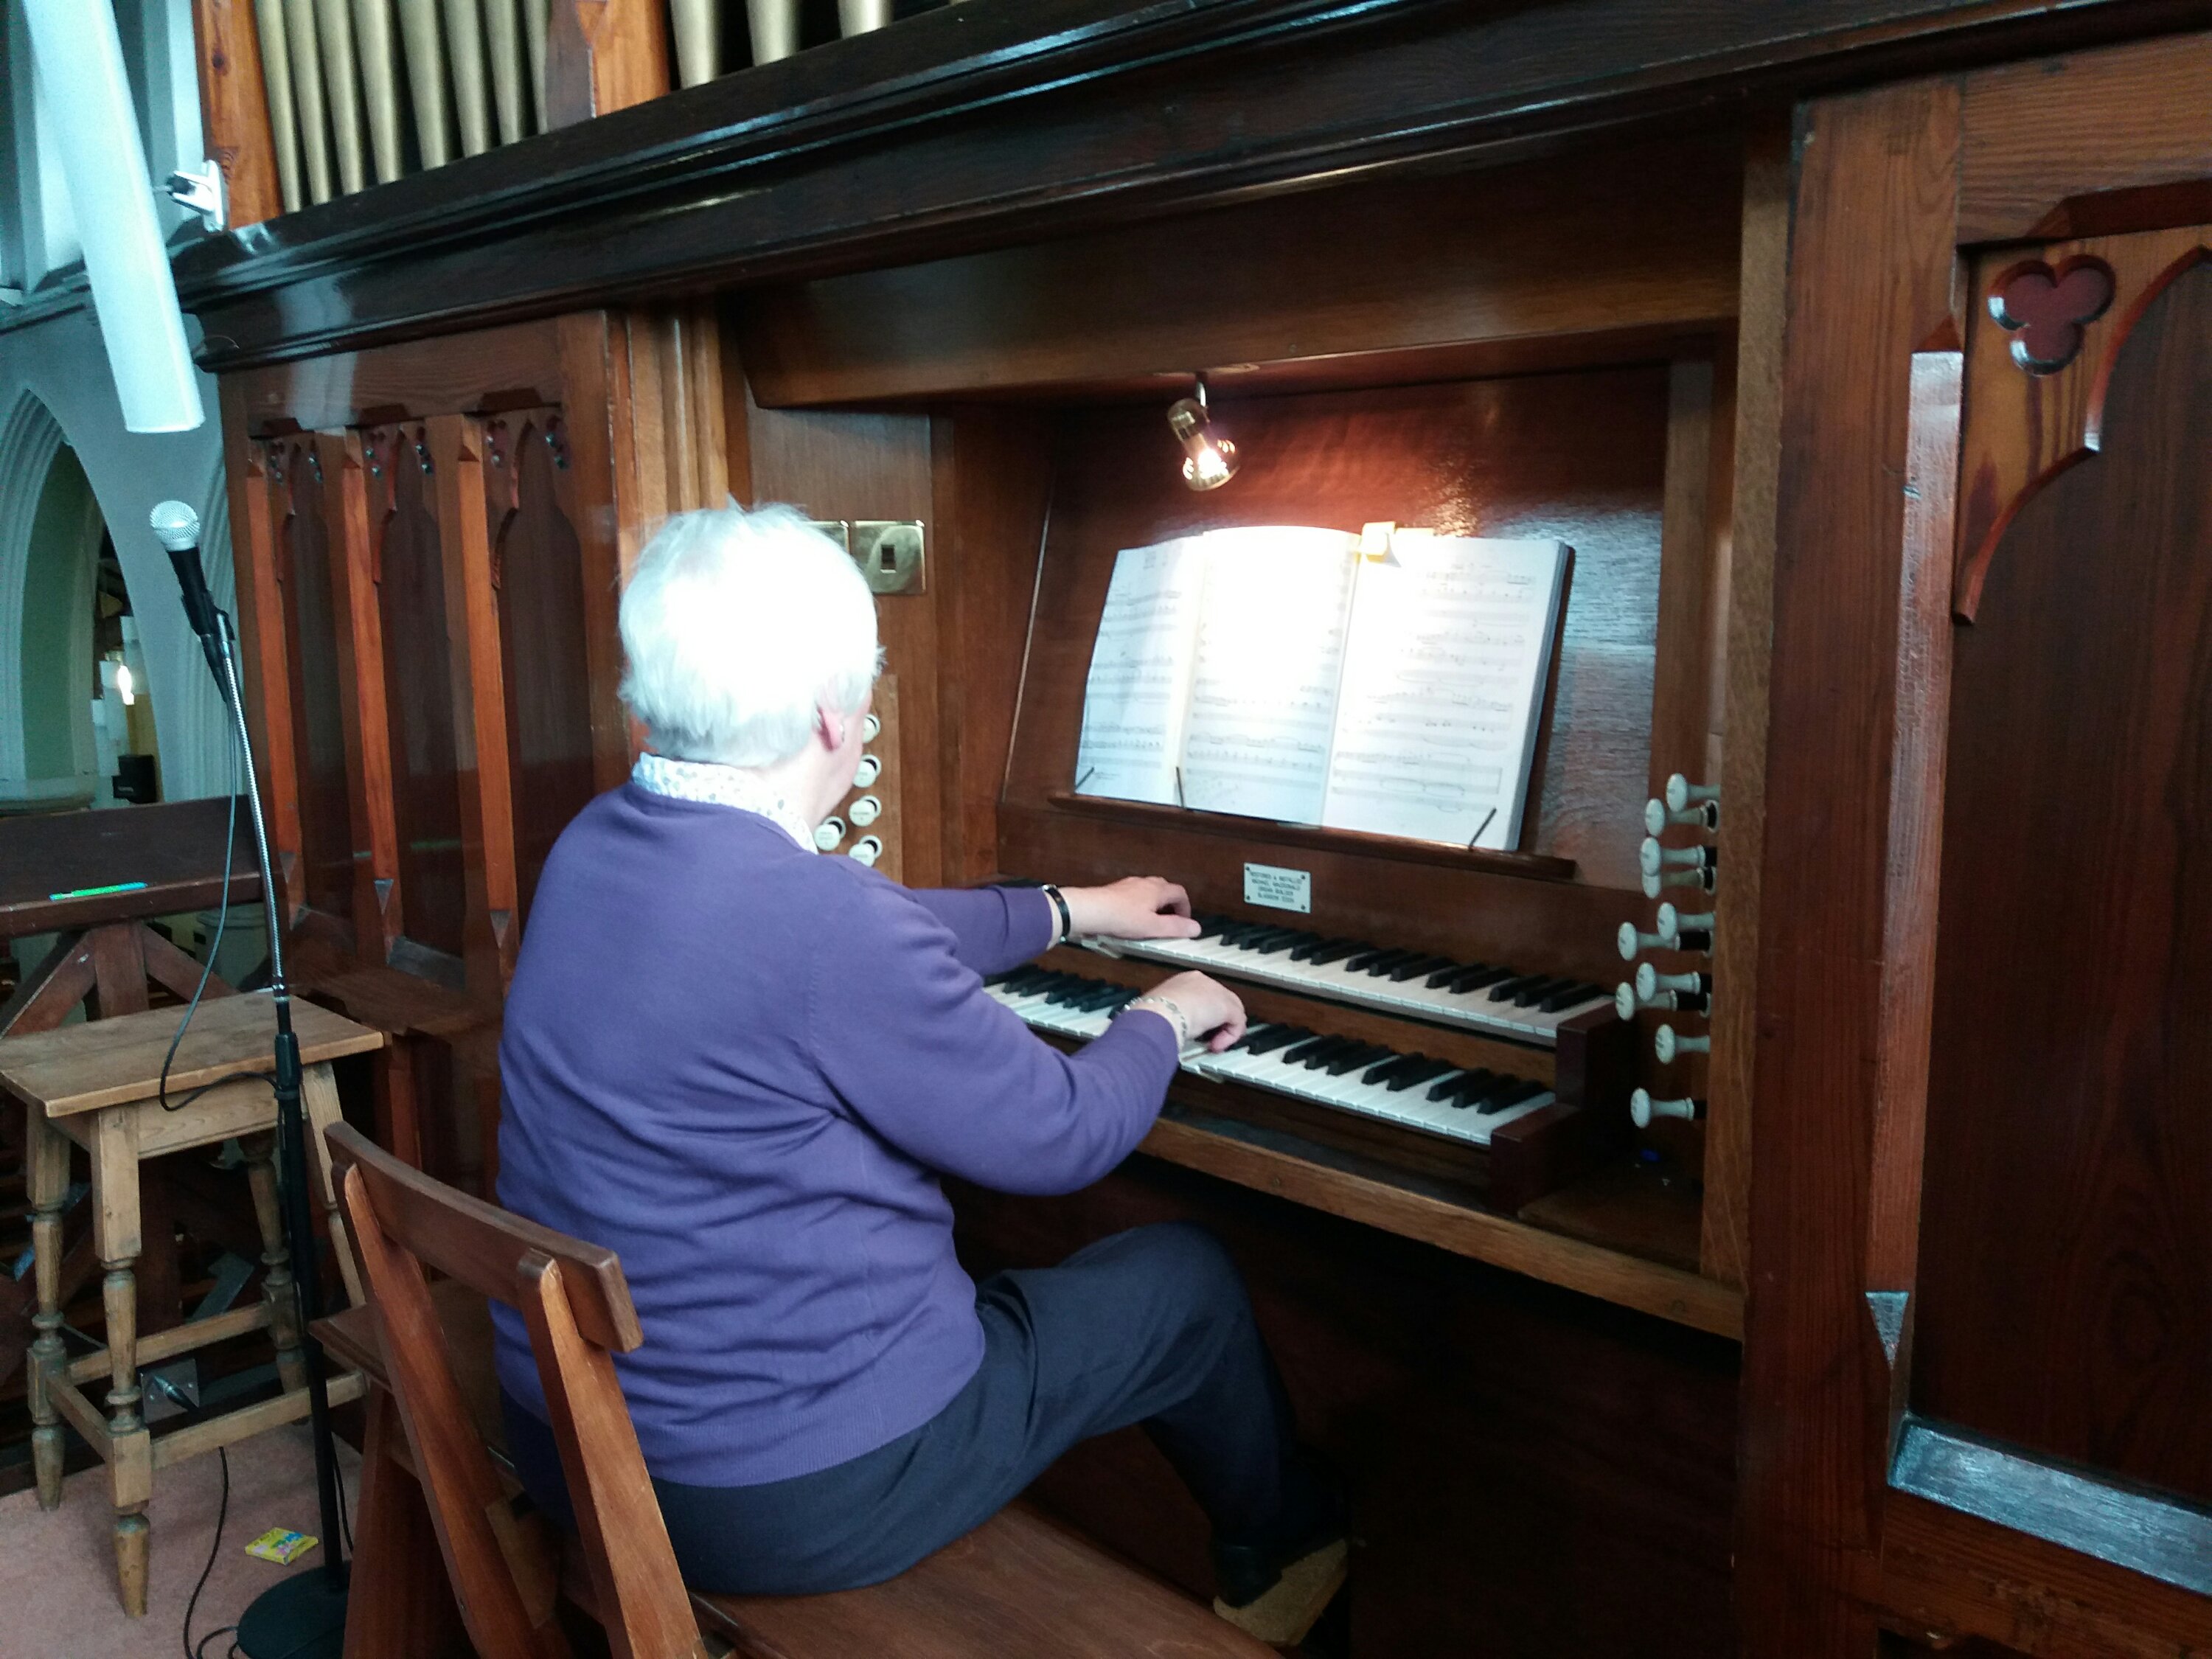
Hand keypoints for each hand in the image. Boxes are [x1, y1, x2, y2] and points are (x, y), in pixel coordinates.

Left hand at [1060, 876, 1199, 941]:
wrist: (1089, 910)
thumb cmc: (1122, 918)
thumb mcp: (1152, 927)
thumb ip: (1175, 928)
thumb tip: (1197, 928)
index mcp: (1157, 890)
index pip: (1180, 892)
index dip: (1186, 907)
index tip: (1184, 922)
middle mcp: (1145, 882)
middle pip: (1165, 888)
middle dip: (1171, 904)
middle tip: (1169, 920)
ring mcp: (1128, 884)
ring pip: (1148, 889)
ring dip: (1154, 903)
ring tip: (1150, 920)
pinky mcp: (1115, 889)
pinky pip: (1133, 893)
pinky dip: (1139, 903)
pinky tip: (1130, 917)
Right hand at [1136, 971, 1246, 1052]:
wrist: (1161, 1012)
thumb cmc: (1154, 1013)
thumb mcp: (1160, 1011)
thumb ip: (1170, 1015)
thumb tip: (1167, 1026)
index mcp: (1184, 980)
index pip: (1202, 995)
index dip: (1203, 1013)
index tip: (1196, 1028)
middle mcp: (1202, 981)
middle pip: (1220, 1002)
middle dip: (1216, 1022)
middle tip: (1208, 1038)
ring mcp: (1216, 992)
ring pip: (1231, 1012)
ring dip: (1223, 1031)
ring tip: (1212, 1044)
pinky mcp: (1227, 1007)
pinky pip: (1236, 1023)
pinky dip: (1229, 1037)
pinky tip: (1215, 1046)